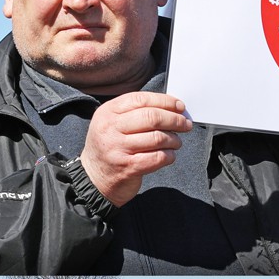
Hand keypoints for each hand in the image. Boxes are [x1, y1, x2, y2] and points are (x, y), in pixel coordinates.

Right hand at [78, 92, 192, 206]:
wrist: (94, 178)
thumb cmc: (110, 146)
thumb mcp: (113, 123)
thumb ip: (136, 112)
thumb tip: (172, 107)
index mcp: (107, 112)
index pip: (141, 100)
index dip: (165, 101)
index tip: (180, 106)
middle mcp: (110, 129)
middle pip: (152, 117)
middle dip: (174, 120)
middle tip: (185, 124)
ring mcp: (118, 149)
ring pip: (158, 138)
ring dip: (174, 139)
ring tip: (176, 142)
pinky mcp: (127, 168)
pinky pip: (157, 157)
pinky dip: (169, 155)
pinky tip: (169, 155)